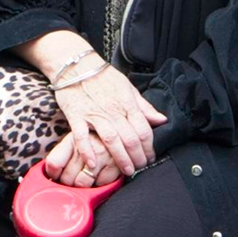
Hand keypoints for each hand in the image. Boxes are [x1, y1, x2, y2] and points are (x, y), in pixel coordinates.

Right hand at [47, 63, 166, 182]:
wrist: (76, 66)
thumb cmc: (103, 77)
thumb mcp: (128, 88)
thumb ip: (144, 106)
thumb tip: (162, 120)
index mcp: (127, 104)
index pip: (144, 129)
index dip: (149, 146)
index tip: (151, 157)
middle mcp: (113, 110)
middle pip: (130, 138)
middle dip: (138, 157)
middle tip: (140, 167)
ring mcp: (94, 114)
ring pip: (111, 139)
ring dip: (120, 158)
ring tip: (127, 171)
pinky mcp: (76, 116)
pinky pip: (82, 136)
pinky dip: (87, 151)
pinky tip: (93, 164)